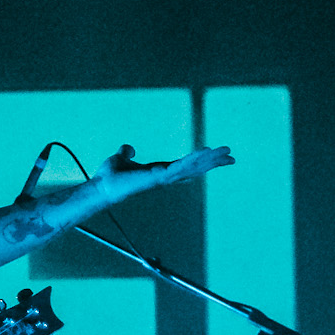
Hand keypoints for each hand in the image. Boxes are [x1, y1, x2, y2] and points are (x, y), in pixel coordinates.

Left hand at [90, 143, 234, 202]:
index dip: (201, 161)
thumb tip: (128, 148)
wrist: (102, 186)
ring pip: (193, 167)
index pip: (186, 165)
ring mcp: (163, 178)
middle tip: (232, 157)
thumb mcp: (120, 159)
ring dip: (210, 160)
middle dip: (213, 163)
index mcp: (160, 171)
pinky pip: (181, 167)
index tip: (216, 155)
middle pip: (195, 168)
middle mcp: (165, 176)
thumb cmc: (110, 176)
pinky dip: (194, 159)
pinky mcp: (159, 177)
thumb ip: (126, 153)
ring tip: (227, 153)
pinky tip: (207, 153)